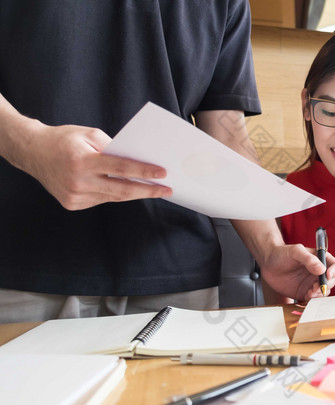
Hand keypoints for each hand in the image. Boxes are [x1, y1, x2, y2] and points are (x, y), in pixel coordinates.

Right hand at [14, 121, 171, 209]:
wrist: (32, 151)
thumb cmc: (64, 139)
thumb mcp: (89, 134)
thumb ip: (113, 149)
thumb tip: (138, 162)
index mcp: (83, 160)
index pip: (121, 168)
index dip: (144, 172)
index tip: (163, 174)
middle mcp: (78, 181)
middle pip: (122, 190)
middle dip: (148, 190)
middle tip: (167, 189)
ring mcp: (74, 195)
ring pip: (113, 197)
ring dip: (133, 192)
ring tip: (152, 188)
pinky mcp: (72, 204)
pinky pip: (101, 199)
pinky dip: (114, 193)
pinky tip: (123, 187)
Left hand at [260, 244, 334, 300]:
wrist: (268, 263)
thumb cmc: (282, 253)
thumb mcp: (295, 251)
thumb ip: (308, 259)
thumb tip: (322, 270)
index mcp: (321, 260)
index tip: (327, 275)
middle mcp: (319, 272)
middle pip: (332, 282)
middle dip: (325, 285)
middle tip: (314, 287)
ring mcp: (312, 283)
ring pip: (324, 292)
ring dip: (319, 294)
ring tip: (309, 292)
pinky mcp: (304, 292)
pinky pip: (313, 299)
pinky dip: (312, 300)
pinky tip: (305, 296)